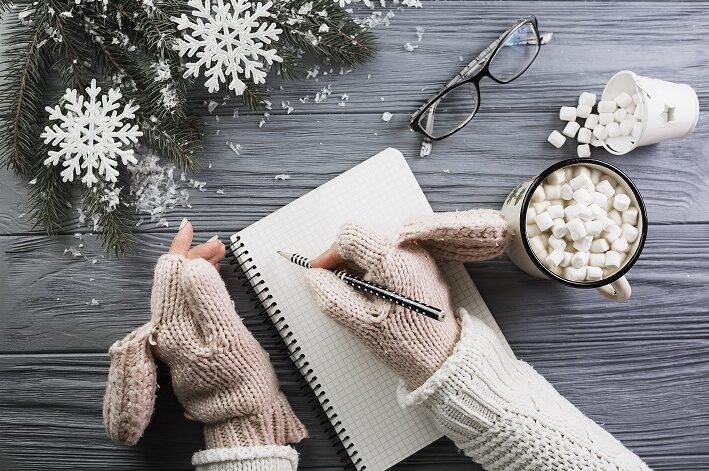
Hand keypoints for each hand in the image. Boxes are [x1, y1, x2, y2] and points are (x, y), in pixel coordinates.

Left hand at [104, 218, 306, 448]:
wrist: (241, 416)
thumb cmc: (240, 379)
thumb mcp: (228, 335)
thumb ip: (209, 299)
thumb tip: (192, 265)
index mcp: (174, 325)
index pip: (169, 275)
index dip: (181, 249)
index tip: (191, 227)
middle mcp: (167, 331)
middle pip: (172, 282)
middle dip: (192, 257)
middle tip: (218, 244)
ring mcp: (175, 340)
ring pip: (179, 294)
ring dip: (196, 271)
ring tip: (218, 256)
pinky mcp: (186, 346)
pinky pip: (187, 307)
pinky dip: (200, 289)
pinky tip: (212, 283)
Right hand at [306, 209, 508, 386]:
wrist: (445, 358)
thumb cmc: (408, 344)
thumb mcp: (361, 325)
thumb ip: (332, 297)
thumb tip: (314, 277)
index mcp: (394, 261)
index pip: (350, 237)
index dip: (328, 254)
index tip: (319, 274)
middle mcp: (409, 251)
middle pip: (362, 239)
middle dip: (342, 261)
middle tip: (335, 288)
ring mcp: (418, 257)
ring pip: (373, 247)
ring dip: (357, 267)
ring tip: (355, 296)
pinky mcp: (421, 266)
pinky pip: (388, 257)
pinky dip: (372, 270)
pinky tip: (372, 295)